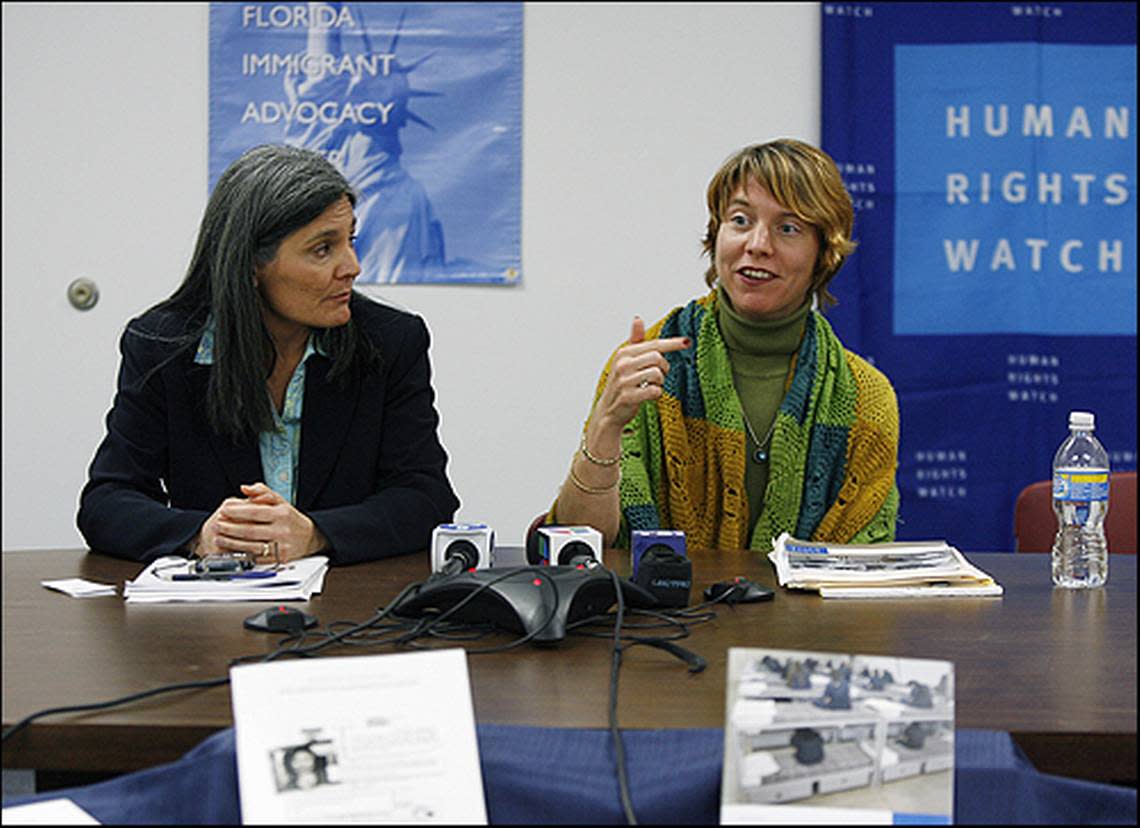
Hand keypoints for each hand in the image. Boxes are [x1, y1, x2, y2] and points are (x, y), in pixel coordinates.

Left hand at [194, 483, 326, 563]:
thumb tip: (245, 488)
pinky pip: (257, 558)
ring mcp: (281, 546)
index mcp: (282, 513)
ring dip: (232, 543)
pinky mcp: (279, 559)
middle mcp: (282, 530)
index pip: (255, 511)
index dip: (236, 511)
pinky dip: (242, 554)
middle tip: (217, 525)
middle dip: (230, 528)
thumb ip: (262, 492)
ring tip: (219, 538)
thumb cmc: (290, 518)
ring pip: (251, 546)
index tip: (223, 510)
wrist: (309, 537)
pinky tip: (231, 550)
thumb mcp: (280, 501)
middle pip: (250, 530)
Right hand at [588, 316, 689, 440]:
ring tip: (651, 385)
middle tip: (659, 374)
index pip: (653, 344)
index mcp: (624, 353)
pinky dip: (656, 394)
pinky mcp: (628, 396)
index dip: (672, 343)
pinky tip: (648, 395)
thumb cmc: (622, 383)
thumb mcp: (627, 360)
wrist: (609, 411)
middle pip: (657, 358)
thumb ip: (635, 340)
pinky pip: (654, 391)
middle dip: (664, 367)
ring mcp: (624, 381)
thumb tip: (638, 318)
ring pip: (657, 374)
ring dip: (660, 382)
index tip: (687, 342)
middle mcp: (622, 365)